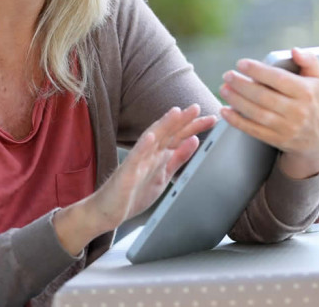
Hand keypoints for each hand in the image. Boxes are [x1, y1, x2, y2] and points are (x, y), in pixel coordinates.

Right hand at [53, 105, 215, 255]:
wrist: (108, 212)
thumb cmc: (133, 193)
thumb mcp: (163, 176)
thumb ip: (178, 158)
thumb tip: (194, 141)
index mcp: (159, 156)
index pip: (178, 137)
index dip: (193, 127)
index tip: (211, 118)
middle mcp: (149, 154)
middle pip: (167, 133)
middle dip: (182, 121)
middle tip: (197, 107)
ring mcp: (137, 162)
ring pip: (152, 140)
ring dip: (163, 125)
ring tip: (176, 113)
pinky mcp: (127, 173)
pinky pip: (135, 158)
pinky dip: (143, 146)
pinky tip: (151, 137)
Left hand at [218, 48, 318, 179]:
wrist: (318, 137)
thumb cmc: (313, 100)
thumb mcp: (317, 79)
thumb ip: (309, 60)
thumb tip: (294, 50)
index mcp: (306, 92)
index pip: (278, 79)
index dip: (258, 71)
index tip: (241, 64)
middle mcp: (297, 111)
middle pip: (264, 96)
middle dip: (242, 85)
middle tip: (228, 75)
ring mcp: (287, 127)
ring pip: (257, 113)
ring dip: (236, 101)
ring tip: (224, 89)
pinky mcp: (277, 140)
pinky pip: (253, 130)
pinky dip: (237, 121)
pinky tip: (225, 110)